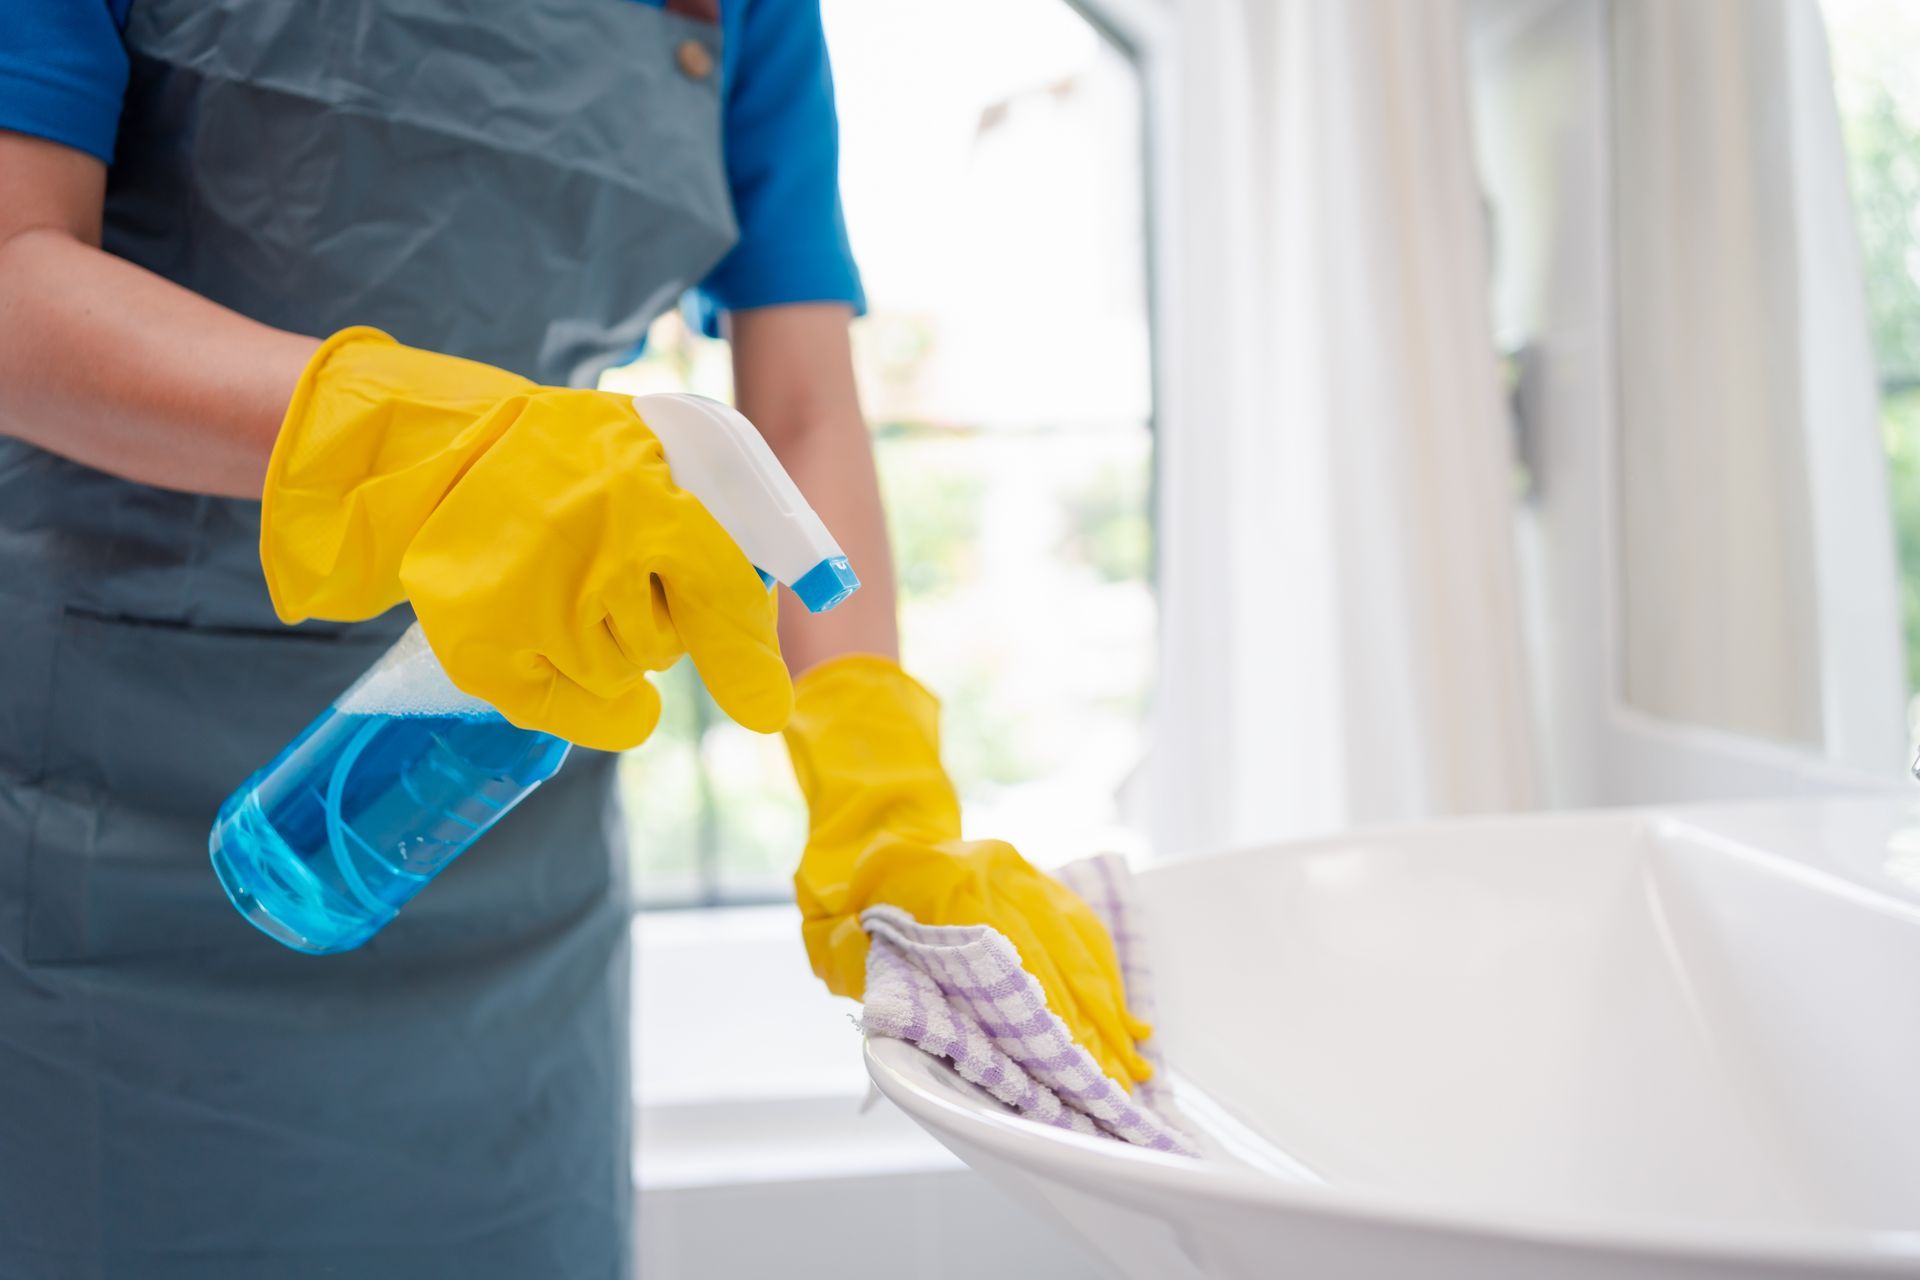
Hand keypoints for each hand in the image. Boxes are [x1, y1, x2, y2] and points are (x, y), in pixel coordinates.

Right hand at [261, 327, 790, 748]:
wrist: (441, 449)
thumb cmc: (566, 454)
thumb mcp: (654, 451)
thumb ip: (723, 523)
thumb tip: (766, 661)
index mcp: (640, 495)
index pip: (719, 591)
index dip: (747, 653)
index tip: (765, 707)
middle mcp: (586, 557)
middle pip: (671, 643)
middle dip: (663, 615)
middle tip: (617, 562)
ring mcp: (531, 610)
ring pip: (625, 675)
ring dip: (618, 645)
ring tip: (573, 583)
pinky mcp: (486, 650)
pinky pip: (575, 712)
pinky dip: (593, 705)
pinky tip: (571, 657)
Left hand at [785, 655, 1152, 1085]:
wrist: (868, 817)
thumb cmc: (842, 889)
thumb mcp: (832, 936)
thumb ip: (863, 977)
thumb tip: (892, 1039)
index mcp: (943, 892)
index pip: (1004, 973)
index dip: (1038, 1031)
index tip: (1067, 1077)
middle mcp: (992, 879)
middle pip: (1053, 966)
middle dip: (1088, 1034)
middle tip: (1115, 1089)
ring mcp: (1018, 874)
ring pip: (1075, 948)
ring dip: (1106, 1009)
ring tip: (1132, 1060)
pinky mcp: (1031, 875)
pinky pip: (1079, 926)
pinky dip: (1103, 972)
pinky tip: (1122, 1011)